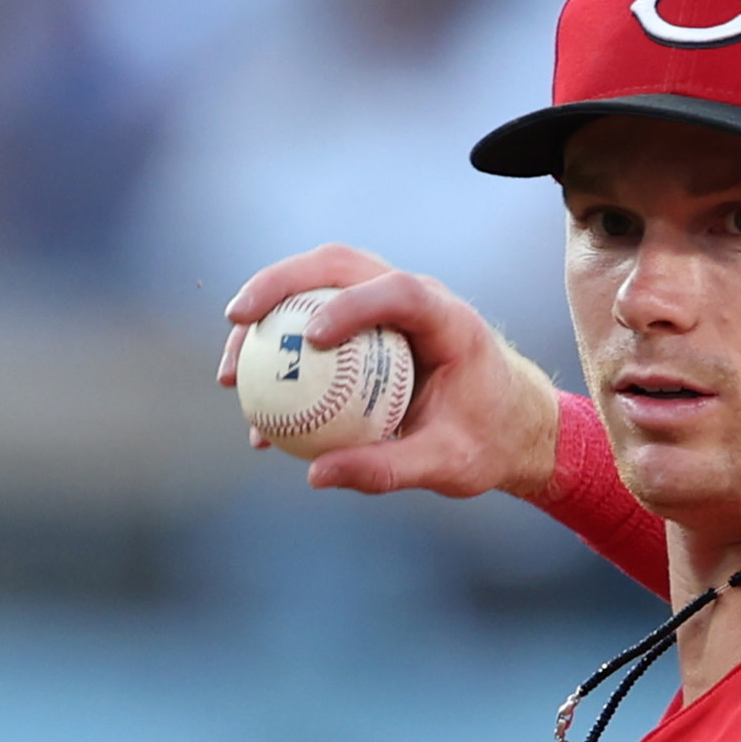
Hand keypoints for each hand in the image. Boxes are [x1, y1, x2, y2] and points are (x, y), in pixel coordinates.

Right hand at [218, 246, 569, 499]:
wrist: (510, 426)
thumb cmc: (488, 441)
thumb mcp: (448, 465)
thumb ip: (388, 469)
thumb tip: (316, 476)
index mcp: (447, 319)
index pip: (396, 291)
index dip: (351, 304)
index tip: (311, 338)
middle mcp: (414, 297)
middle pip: (338, 265)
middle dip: (278, 284)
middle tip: (236, 320)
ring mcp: (386, 304)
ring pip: (316, 284)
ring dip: (265, 312)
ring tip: (230, 371)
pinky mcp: (368, 322)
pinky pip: (313, 323)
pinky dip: (279, 351)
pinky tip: (249, 402)